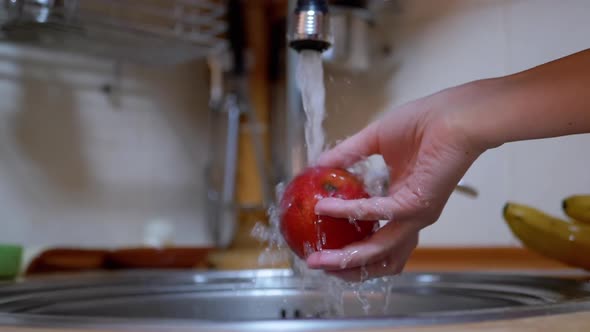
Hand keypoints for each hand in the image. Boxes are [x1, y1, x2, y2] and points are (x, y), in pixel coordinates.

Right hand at [306, 82, 492, 280]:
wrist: (455, 115)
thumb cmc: (424, 123)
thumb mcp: (375, 140)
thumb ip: (348, 154)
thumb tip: (319, 164)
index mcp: (401, 202)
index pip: (377, 238)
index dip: (351, 247)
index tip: (323, 246)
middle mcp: (409, 216)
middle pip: (378, 257)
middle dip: (346, 267)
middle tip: (316, 264)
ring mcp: (414, 215)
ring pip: (378, 250)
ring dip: (347, 258)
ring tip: (319, 259)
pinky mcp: (416, 204)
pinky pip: (376, 212)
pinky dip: (348, 211)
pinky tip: (326, 208)